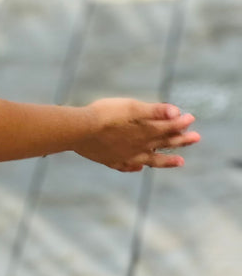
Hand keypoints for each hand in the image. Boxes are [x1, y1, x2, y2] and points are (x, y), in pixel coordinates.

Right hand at [75, 98, 199, 171]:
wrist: (79, 130)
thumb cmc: (104, 115)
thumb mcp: (131, 107)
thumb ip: (154, 110)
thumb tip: (177, 111)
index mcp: (145, 132)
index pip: (169, 127)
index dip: (181, 122)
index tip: (191, 118)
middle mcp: (138, 146)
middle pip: (165, 143)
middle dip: (181, 140)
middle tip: (196, 138)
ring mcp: (125, 156)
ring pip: (151, 159)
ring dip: (167, 160)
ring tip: (180, 162)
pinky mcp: (111, 160)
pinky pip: (127, 166)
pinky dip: (135, 167)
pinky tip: (138, 167)